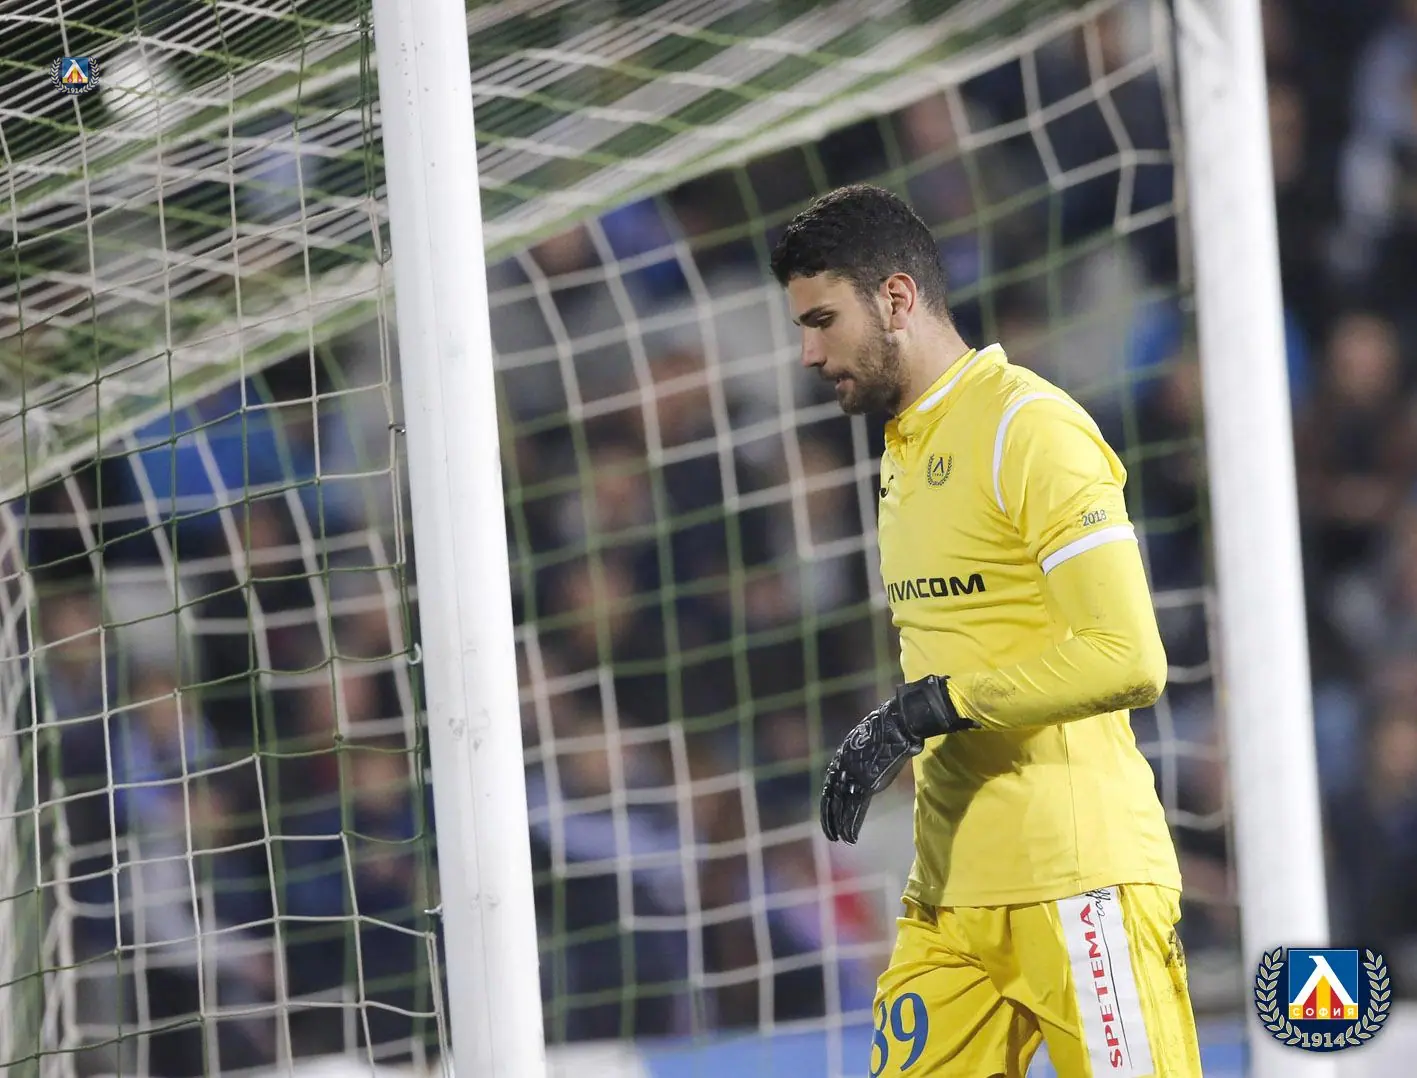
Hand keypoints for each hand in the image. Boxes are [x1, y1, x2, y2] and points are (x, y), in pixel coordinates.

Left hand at [819, 674, 972, 843]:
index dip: (830, 799)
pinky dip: (851, 824)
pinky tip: (849, 836)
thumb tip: (877, 756)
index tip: (829, 811)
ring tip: (839, 839)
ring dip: (839, 825)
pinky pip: (854, 809)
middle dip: (829, 816)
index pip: (832, 782)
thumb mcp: (874, 740)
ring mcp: (855, 776)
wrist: (899, 723)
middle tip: (829, 833)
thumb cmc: (893, 727)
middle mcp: (845, 767)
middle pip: (832, 796)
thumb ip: (871, 753)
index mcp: (844, 756)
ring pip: (841, 806)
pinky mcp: (866, 784)